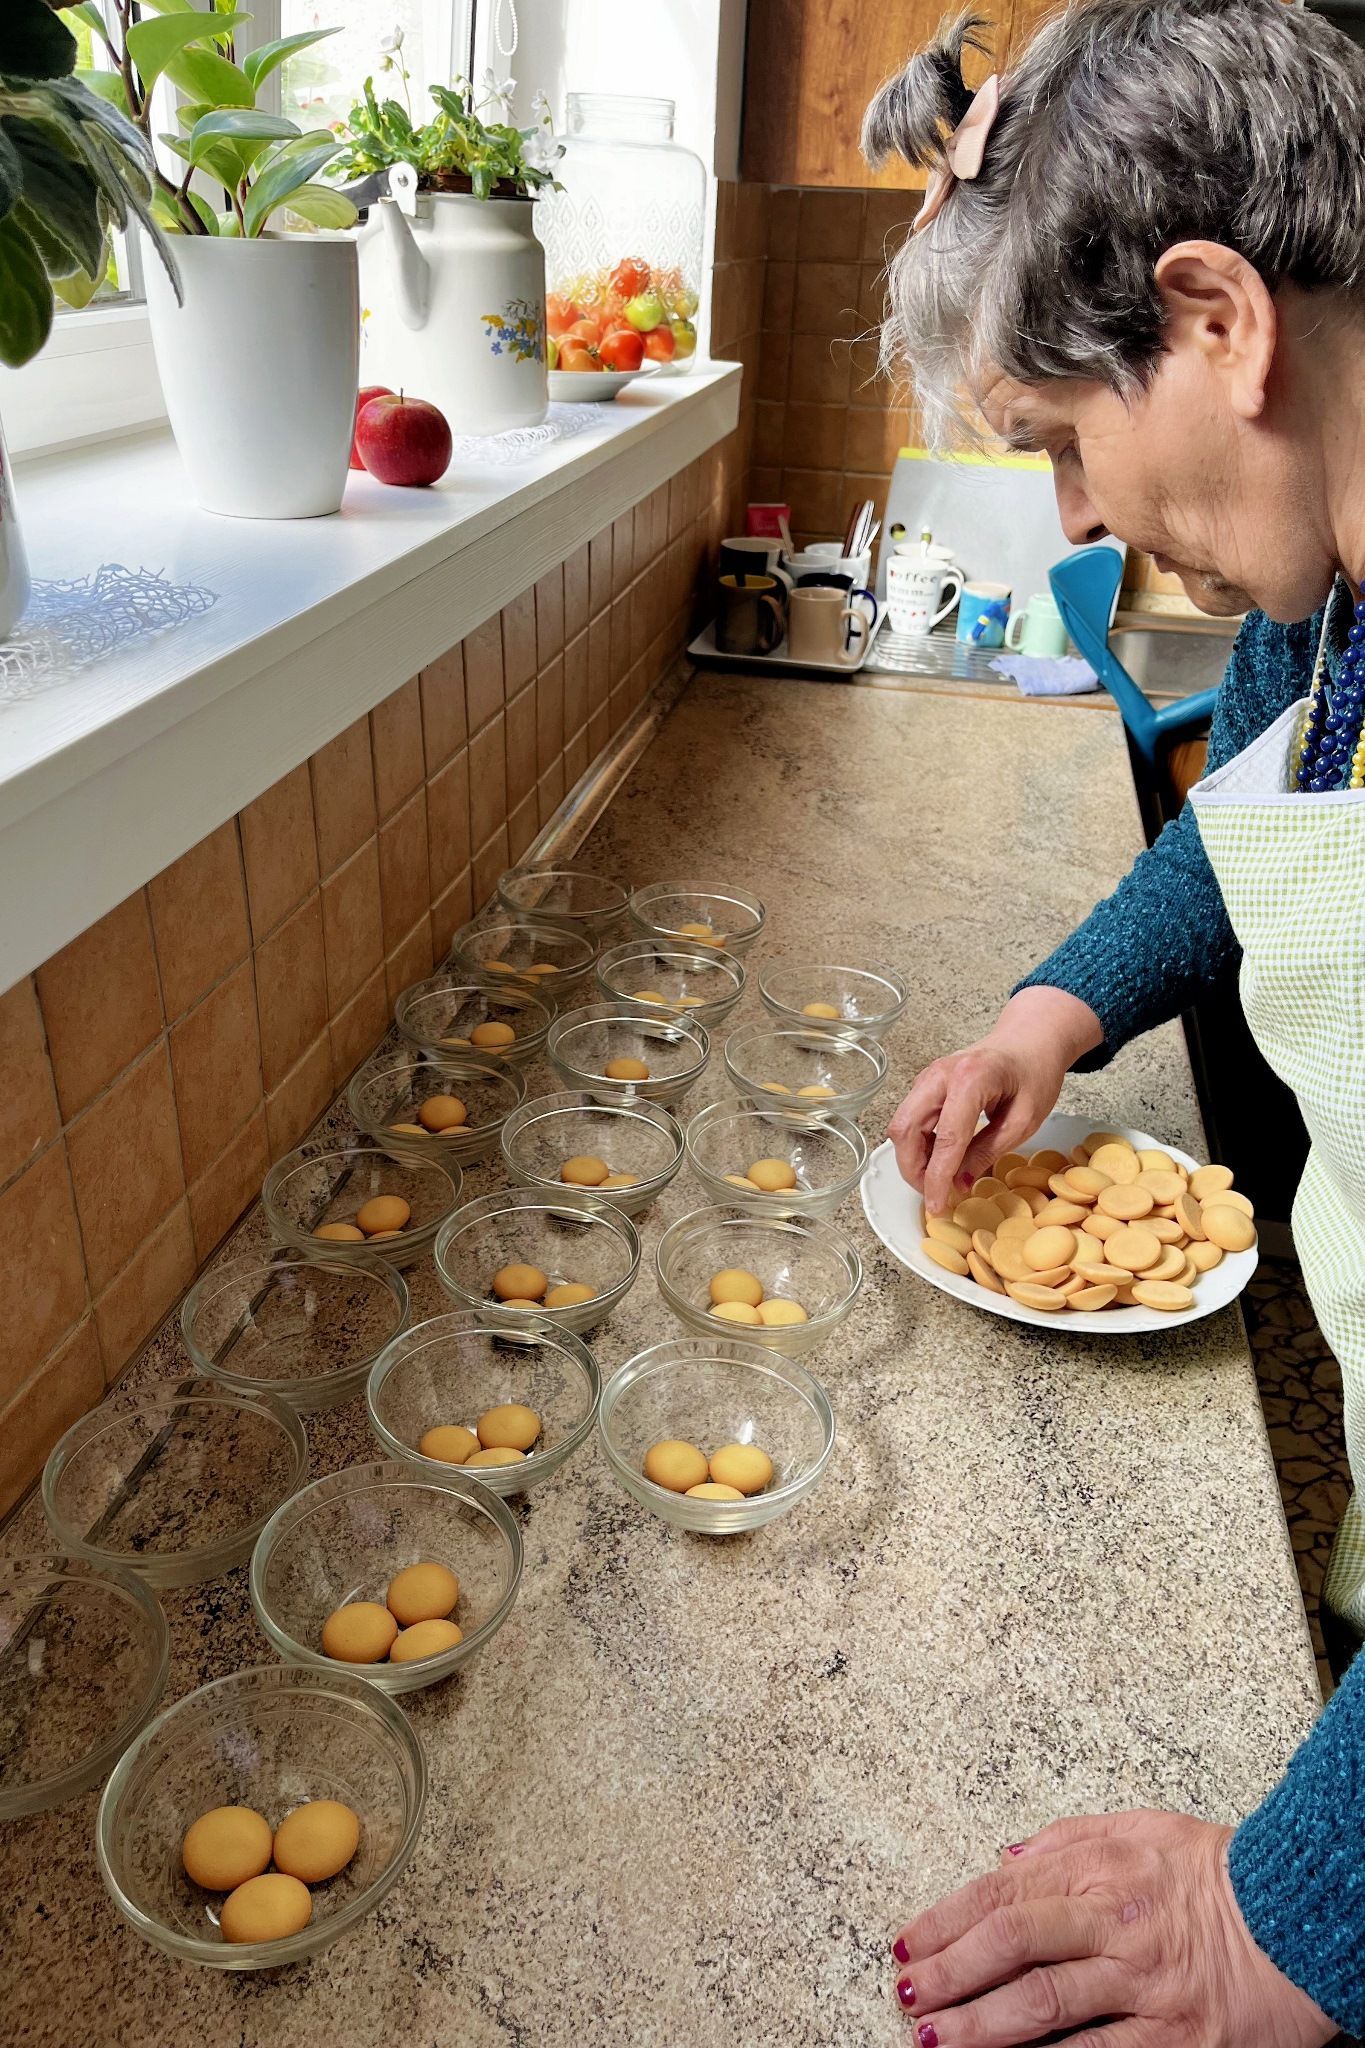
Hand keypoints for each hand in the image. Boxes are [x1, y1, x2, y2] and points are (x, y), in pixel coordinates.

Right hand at [887, 988, 1102, 1214]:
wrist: (1031, 1039)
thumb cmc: (1034, 1073)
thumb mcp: (1023, 1120)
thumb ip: (988, 1152)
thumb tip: (959, 1183)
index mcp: (970, 1079)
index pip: (946, 1138)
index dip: (938, 1178)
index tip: (937, 1205)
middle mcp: (939, 1074)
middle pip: (905, 1129)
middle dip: (913, 1169)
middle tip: (933, 1195)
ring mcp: (929, 1077)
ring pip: (902, 1125)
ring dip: (913, 1158)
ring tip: (939, 1179)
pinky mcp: (927, 1084)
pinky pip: (911, 1119)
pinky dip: (919, 1144)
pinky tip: (940, 1159)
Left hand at [890, 1808, 1335, 2047]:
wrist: (1301, 1917)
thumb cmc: (1222, 1874)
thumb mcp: (1143, 1828)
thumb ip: (1068, 1839)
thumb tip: (1007, 1857)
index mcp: (1100, 1867)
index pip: (1001, 1893)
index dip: (945, 1920)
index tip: (909, 1942)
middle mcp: (1114, 1922)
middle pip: (1010, 1943)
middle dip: (948, 1972)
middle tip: (907, 1993)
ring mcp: (1142, 1983)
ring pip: (1041, 2003)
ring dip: (977, 2025)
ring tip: (932, 2038)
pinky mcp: (1174, 2039)